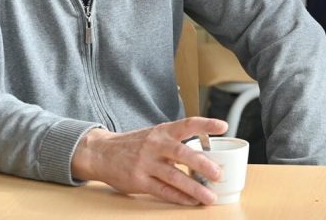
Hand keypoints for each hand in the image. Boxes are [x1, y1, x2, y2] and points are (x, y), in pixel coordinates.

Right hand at [71, 117, 228, 205]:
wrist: (102, 152)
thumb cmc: (135, 144)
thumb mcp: (155, 135)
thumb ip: (175, 142)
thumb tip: (205, 155)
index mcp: (163, 131)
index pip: (187, 123)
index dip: (206, 124)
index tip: (224, 126)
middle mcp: (155, 145)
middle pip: (182, 153)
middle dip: (203, 164)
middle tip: (218, 174)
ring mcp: (146, 163)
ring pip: (174, 177)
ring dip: (194, 188)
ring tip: (209, 197)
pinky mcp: (138, 181)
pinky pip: (162, 191)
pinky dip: (178, 197)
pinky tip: (190, 201)